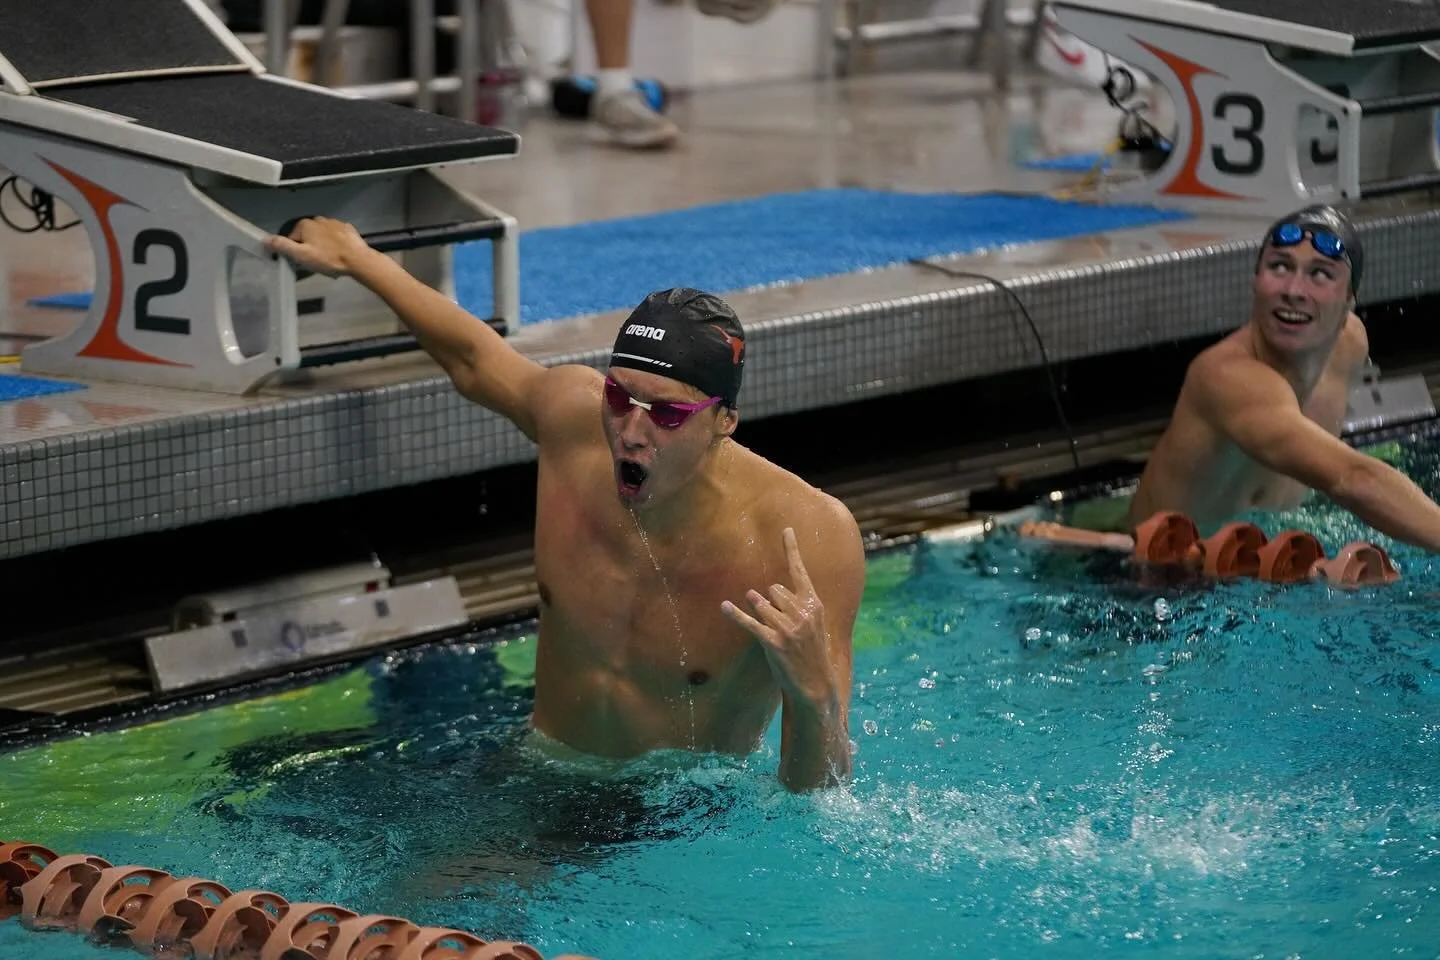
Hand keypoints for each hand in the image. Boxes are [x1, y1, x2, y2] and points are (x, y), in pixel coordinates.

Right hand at [266, 216, 372, 278]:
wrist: (358, 259)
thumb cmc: (328, 258)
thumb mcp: (301, 255)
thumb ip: (283, 246)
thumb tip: (266, 240)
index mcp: (305, 225)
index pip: (292, 239)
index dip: (297, 252)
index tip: (305, 262)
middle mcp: (318, 219)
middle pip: (307, 237)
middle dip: (310, 249)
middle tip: (318, 263)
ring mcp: (334, 222)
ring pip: (322, 236)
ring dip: (323, 247)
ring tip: (330, 261)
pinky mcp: (347, 229)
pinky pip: (336, 237)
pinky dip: (336, 245)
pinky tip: (340, 255)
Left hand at [722, 527, 839, 713]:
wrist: (816, 684)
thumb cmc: (811, 652)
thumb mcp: (812, 625)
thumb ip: (796, 605)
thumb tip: (768, 590)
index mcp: (814, 605)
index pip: (800, 571)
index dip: (792, 549)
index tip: (786, 529)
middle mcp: (803, 612)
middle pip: (774, 589)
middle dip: (770, 600)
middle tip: (778, 621)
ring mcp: (789, 627)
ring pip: (761, 603)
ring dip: (758, 610)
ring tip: (772, 628)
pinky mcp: (774, 642)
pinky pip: (750, 622)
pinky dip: (735, 614)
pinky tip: (725, 606)